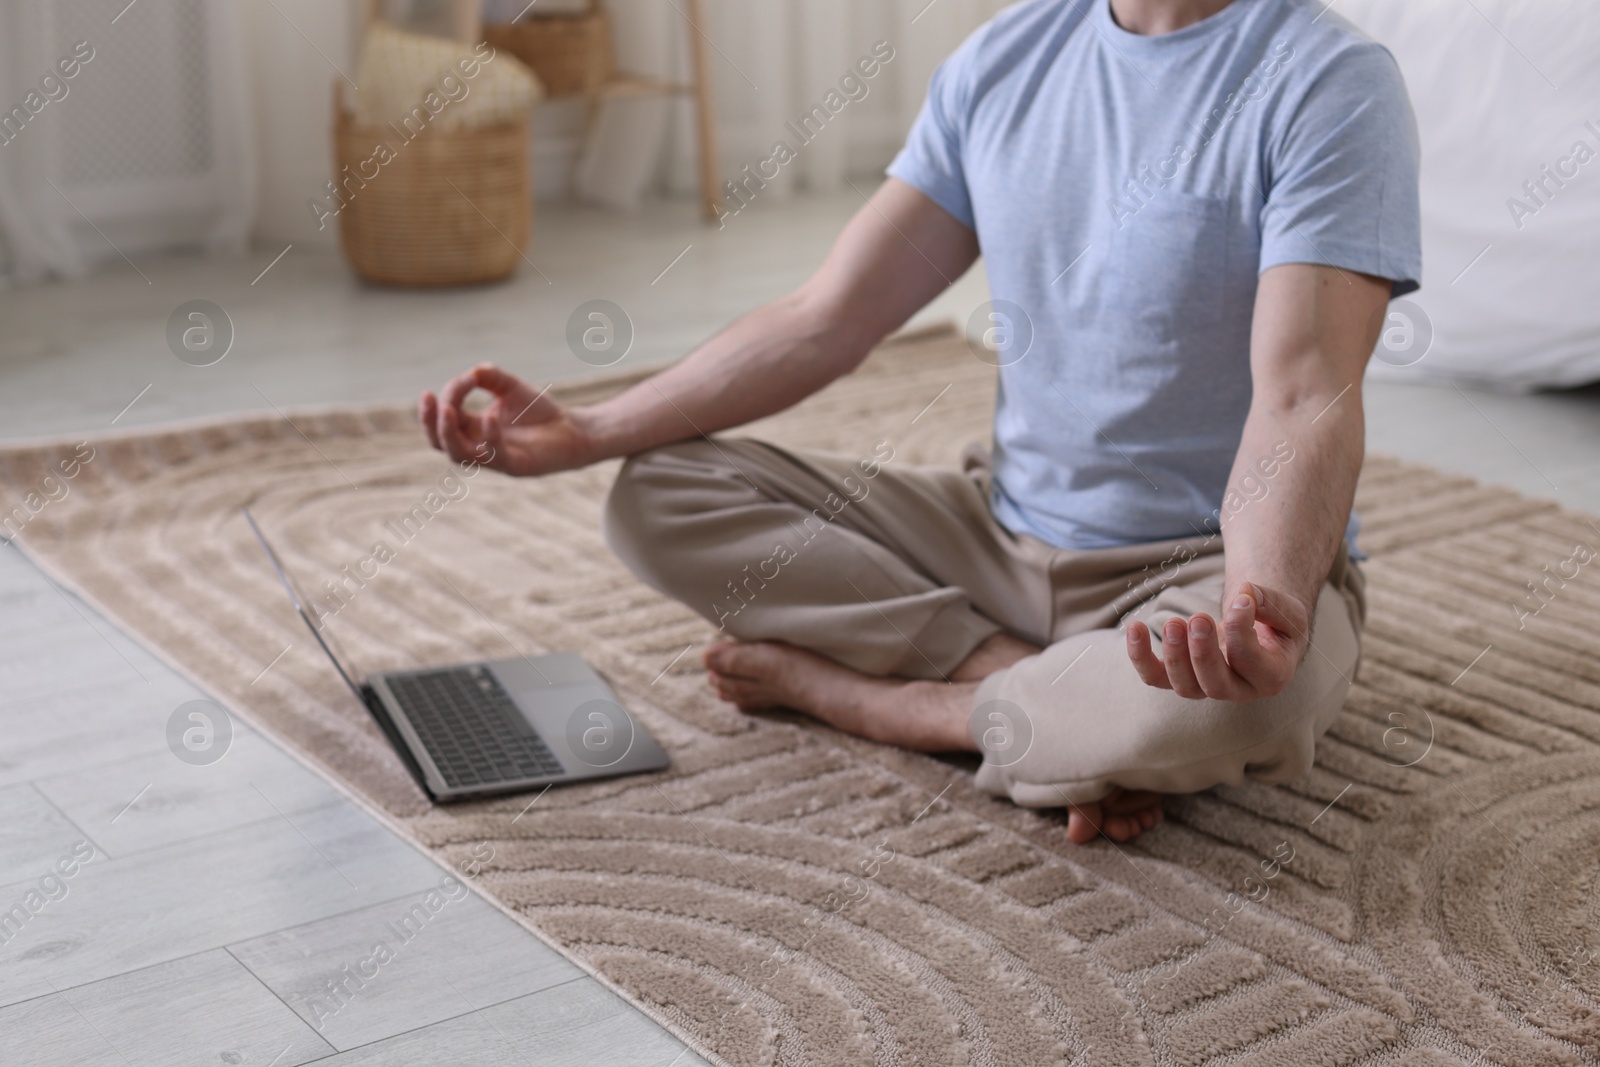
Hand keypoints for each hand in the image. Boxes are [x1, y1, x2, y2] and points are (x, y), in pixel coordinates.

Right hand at [418, 364, 592, 476]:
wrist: (572, 431)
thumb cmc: (539, 412)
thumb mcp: (510, 387)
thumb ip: (490, 377)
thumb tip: (472, 372)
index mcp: (472, 429)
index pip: (446, 416)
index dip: (449, 396)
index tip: (468, 377)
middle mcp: (478, 447)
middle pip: (439, 442)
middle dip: (429, 421)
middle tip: (428, 398)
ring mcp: (495, 459)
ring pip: (459, 455)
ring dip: (449, 433)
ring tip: (447, 410)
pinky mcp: (516, 466)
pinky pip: (495, 457)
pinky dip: (490, 437)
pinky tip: (491, 418)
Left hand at [1124, 582, 1310, 701]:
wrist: (1259, 630)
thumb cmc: (1275, 622)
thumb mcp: (1287, 610)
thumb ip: (1270, 603)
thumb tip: (1244, 594)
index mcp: (1270, 676)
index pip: (1252, 663)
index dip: (1243, 631)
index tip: (1241, 600)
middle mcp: (1239, 689)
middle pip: (1216, 685)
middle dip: (1203, 653)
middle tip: (1199, 619)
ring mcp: (1206, 686)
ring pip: (1185, 686)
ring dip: (1175, 655)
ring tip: (1173, 623)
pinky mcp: (1179, 676)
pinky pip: (1155, 677)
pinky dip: (1140, 656)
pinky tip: (1134, 627)